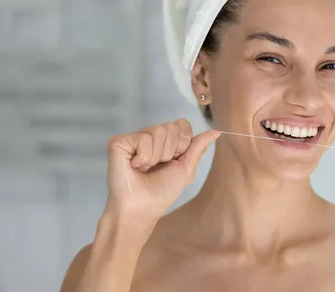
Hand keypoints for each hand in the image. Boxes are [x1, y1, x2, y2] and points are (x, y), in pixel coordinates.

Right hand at [105, 119, 220, 224]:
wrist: (142, 209)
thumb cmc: (161, 192)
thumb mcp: (186, 168)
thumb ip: (198, 147)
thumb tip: (216, 131)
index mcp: (164, 141)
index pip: (182, 125)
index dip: (183, 144)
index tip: (173, 161)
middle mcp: (148, 136)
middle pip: (172, 126)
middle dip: (170, 151)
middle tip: (157, 167)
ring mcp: (133, 138)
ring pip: (158, 131)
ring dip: (157, 156)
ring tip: (145, 169)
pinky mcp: (118, 142)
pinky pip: (143, 138)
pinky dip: (144, 157)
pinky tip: (135, 167)